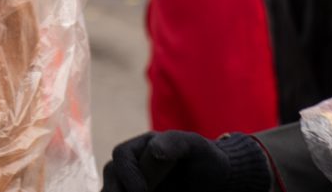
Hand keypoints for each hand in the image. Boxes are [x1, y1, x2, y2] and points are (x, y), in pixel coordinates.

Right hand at [102, 131, 269, 191]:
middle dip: (115, 189)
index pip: (121, 157)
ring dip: (114, 191)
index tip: (143, 190)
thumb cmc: (207, 158)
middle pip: (112, 175)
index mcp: (141, 147)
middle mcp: (134, 164)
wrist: (220, 180)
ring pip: (113, 188)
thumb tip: (154, 150)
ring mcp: (136, 182)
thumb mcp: (195, 146)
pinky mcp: (143, 191)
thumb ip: (175, 143)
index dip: (127, 174)